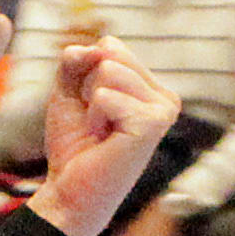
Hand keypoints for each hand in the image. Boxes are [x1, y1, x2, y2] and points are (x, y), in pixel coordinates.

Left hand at [32, 36, 173, 235]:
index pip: (111, 46)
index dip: (85, 74)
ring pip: (108, 70)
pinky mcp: (153, 124)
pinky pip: (106, 95)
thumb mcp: (69, 90)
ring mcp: (163, 110)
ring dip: (91, 104)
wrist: (69, 189)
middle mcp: (164, 97)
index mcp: (150, 87)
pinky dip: (94, 118)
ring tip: (100, 132)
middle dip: (87, 86)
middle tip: (95, 122)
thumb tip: (97, 46)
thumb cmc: (73, 144)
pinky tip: (104, 140)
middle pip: (110, 53)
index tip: (91, 108)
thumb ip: (76, 60)